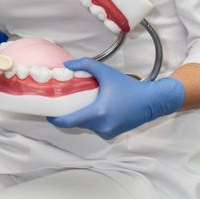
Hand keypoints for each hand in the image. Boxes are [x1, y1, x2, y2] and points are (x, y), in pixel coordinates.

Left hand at [48, 58, 184, 138]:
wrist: (151, 101)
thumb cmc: (129, 87)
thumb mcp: (106, 72)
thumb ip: (85, 65)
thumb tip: (67, 65)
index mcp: (98, 113)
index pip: (69, 122)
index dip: (56, 119)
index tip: (48, 114)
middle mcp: (102, 126)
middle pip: (76, 123)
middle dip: (69, 114)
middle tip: (63, 102)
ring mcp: (107, 132)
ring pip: (86, 125)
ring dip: (82, 117)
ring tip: (81, 103)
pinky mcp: (112, 134)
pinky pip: (96, 127)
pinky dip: (92, 120)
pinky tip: (94, 109)